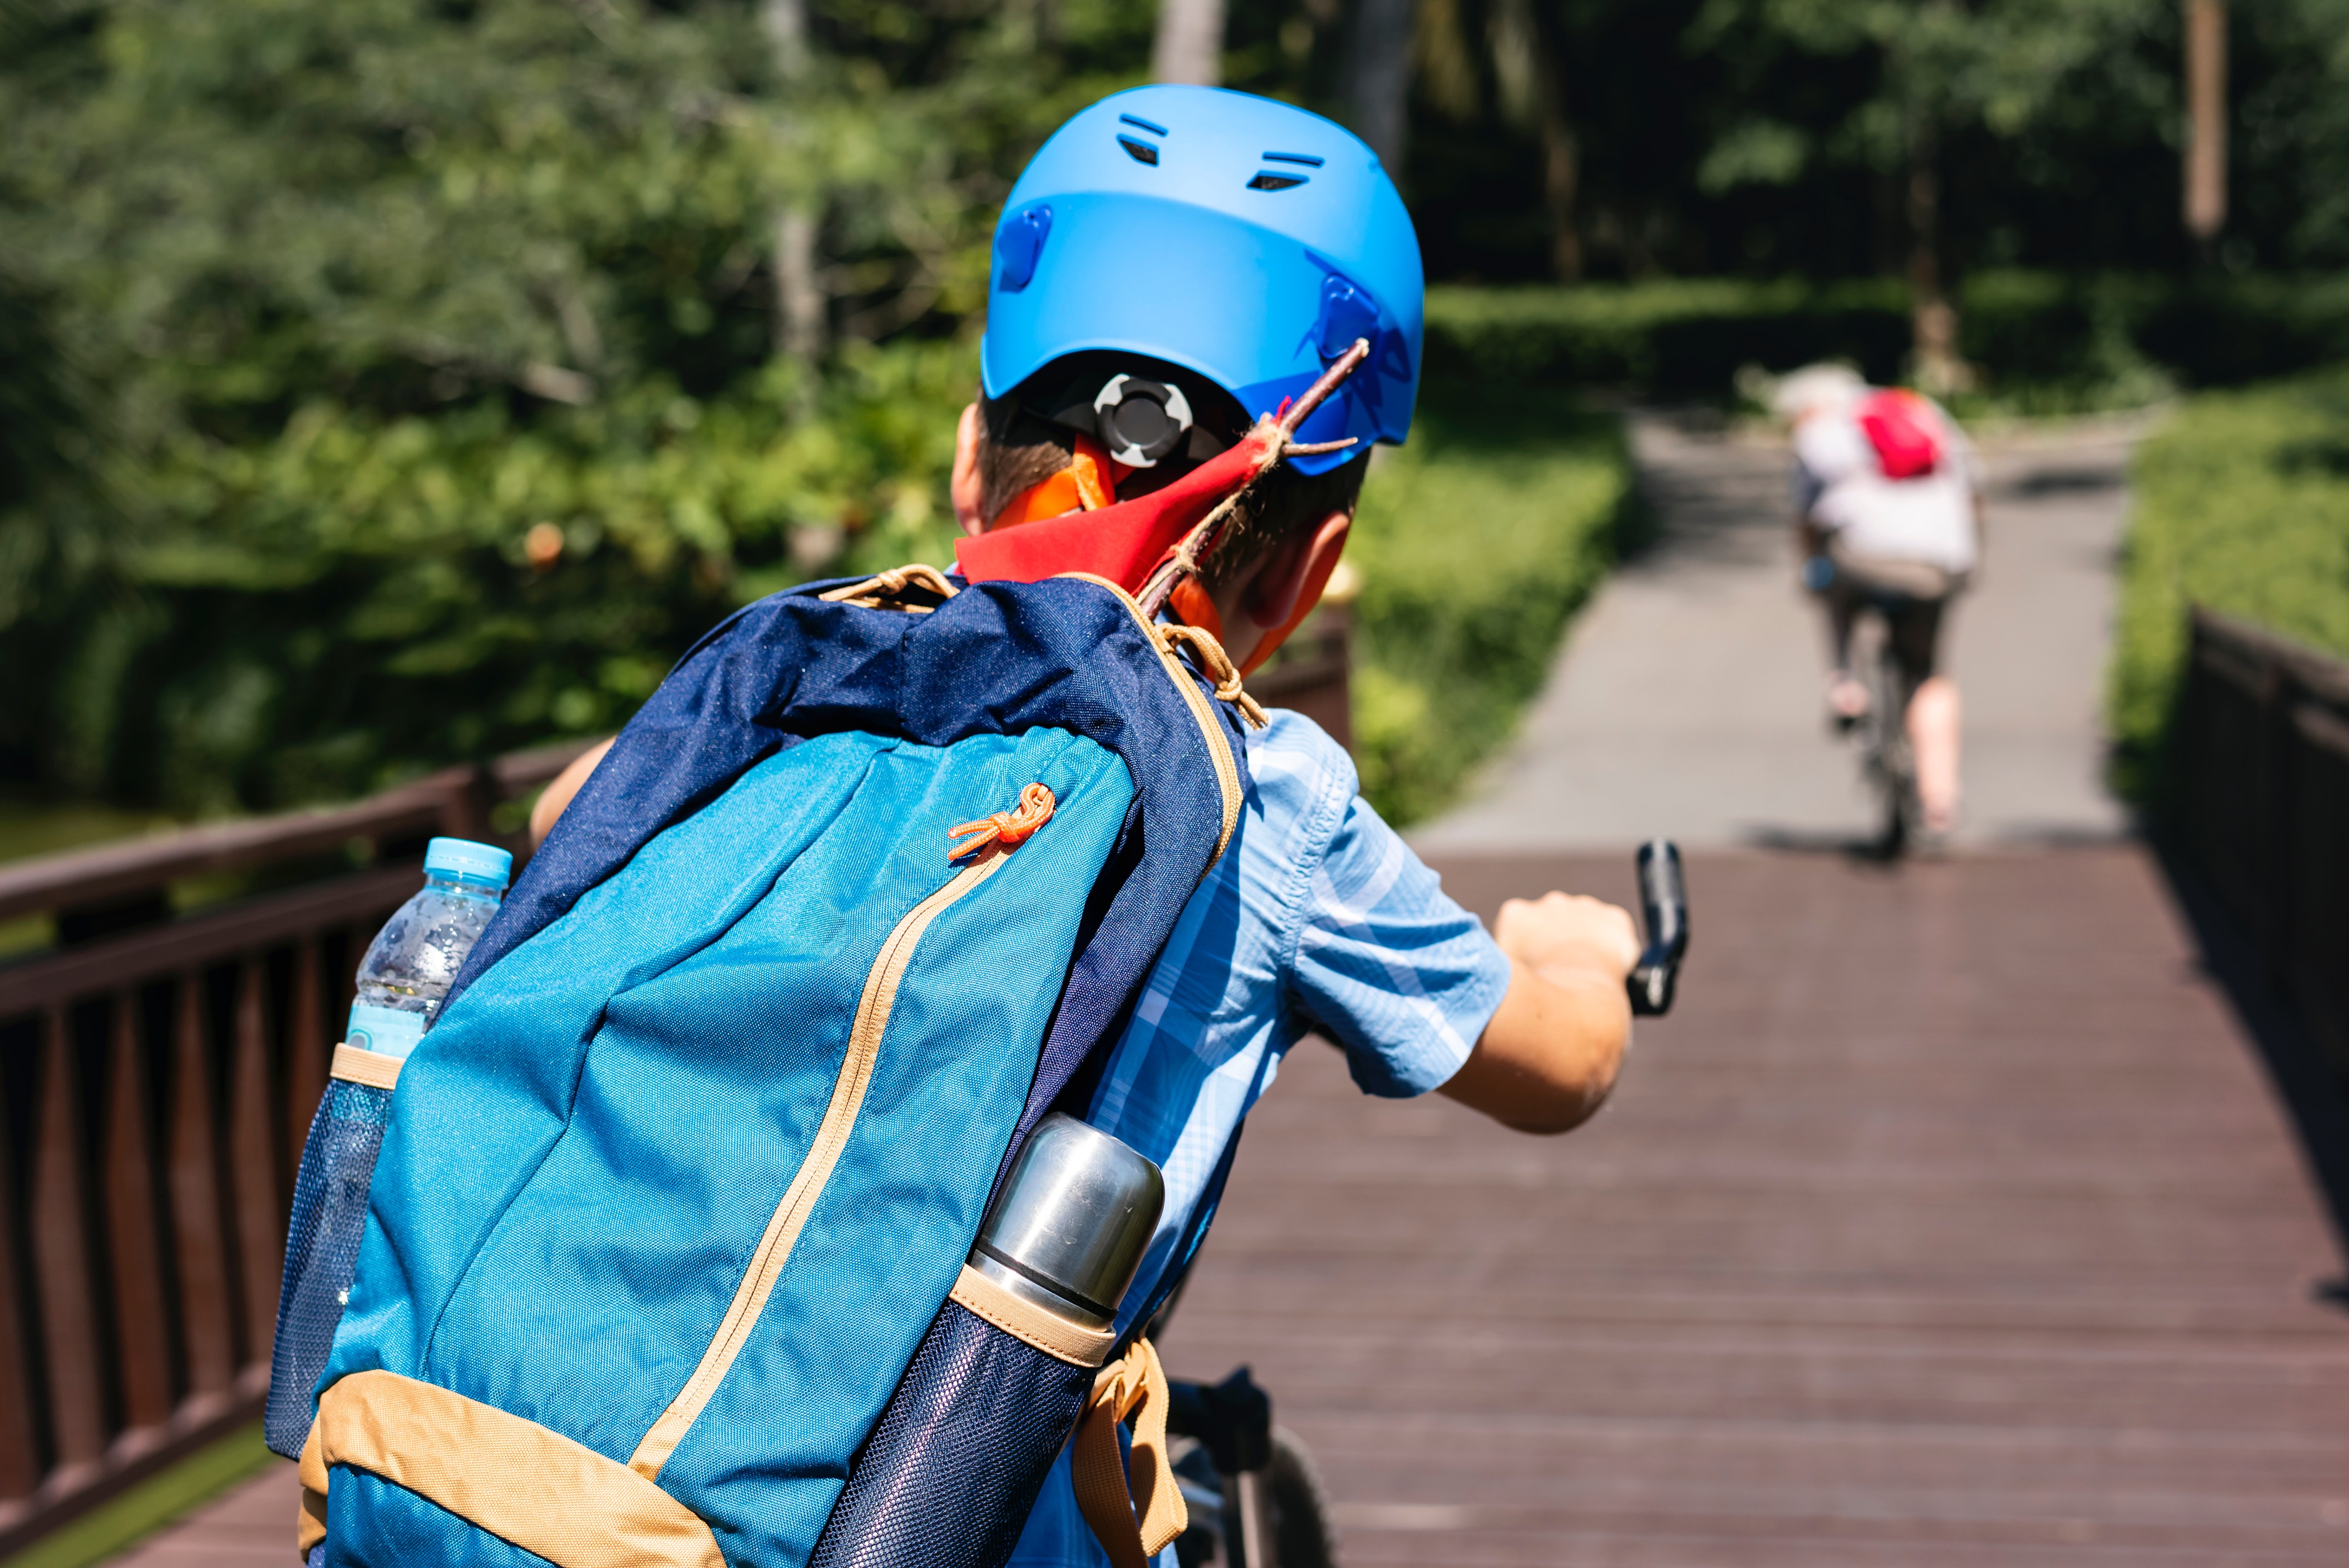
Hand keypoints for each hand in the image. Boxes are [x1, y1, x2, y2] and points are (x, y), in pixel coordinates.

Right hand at [1493, 891, 1638, 984]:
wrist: (1577, 992)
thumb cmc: (1535, 988)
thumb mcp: (1501, 975)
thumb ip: (1500, 963)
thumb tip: (1498, 968)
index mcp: (1516, 914)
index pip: (1517, 929)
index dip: (1525, 951)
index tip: (1533, 969)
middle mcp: (1549, 902)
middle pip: (1552, 923)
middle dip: (1555, 942)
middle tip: (1559, 972)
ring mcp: (1584, 907)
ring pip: (1584, 924)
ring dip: (1583, 941)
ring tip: (1583, 972)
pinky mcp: (1615, 919)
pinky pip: (1614, 930)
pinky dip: (1613, 946)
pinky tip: (1608, 967)